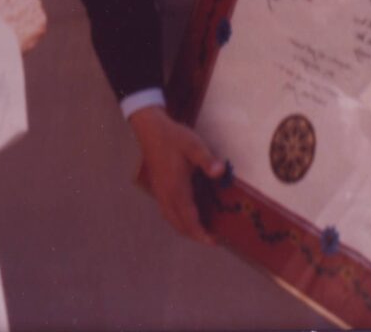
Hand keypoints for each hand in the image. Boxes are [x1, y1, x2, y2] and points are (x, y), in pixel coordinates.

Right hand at [129, 106, 224, 243]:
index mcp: (176, 188)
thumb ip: (207, 160)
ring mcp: (160, 192)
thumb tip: (220, 172)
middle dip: (195, 235)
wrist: (150, 129)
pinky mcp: (157, 188)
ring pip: (171, 220)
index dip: (201, 234)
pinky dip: (177, 220)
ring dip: (186, 229)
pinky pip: (166, 212)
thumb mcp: (193, 145)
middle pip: (180, 225)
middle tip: (212, 238)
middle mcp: (166, 194)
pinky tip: (185, 215)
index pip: (189, 220)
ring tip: (201, 230)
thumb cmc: (173, 137)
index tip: (214, 242)